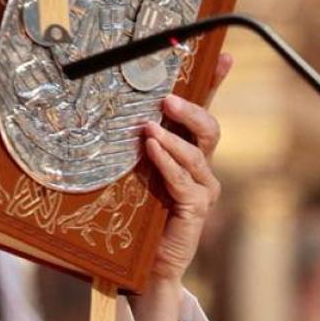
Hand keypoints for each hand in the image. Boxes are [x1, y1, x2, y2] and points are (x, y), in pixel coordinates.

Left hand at [130, 55, 230, 320]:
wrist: (142, 265)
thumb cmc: (132, 214)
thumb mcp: (128, 170)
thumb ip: (127, 143)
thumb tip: (95, 105)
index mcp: (186, 151)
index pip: (203, 110)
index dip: (216, 82)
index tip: (224, 54)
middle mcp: (201, 166)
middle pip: (209, 127)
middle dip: (190, 109)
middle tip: (166, 99)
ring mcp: (202, 189)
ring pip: (197, 154)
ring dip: (173, 137)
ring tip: (149, 128)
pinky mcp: (195, 211)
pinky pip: (185, 182)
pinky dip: (168, 163)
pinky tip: (152, 152)